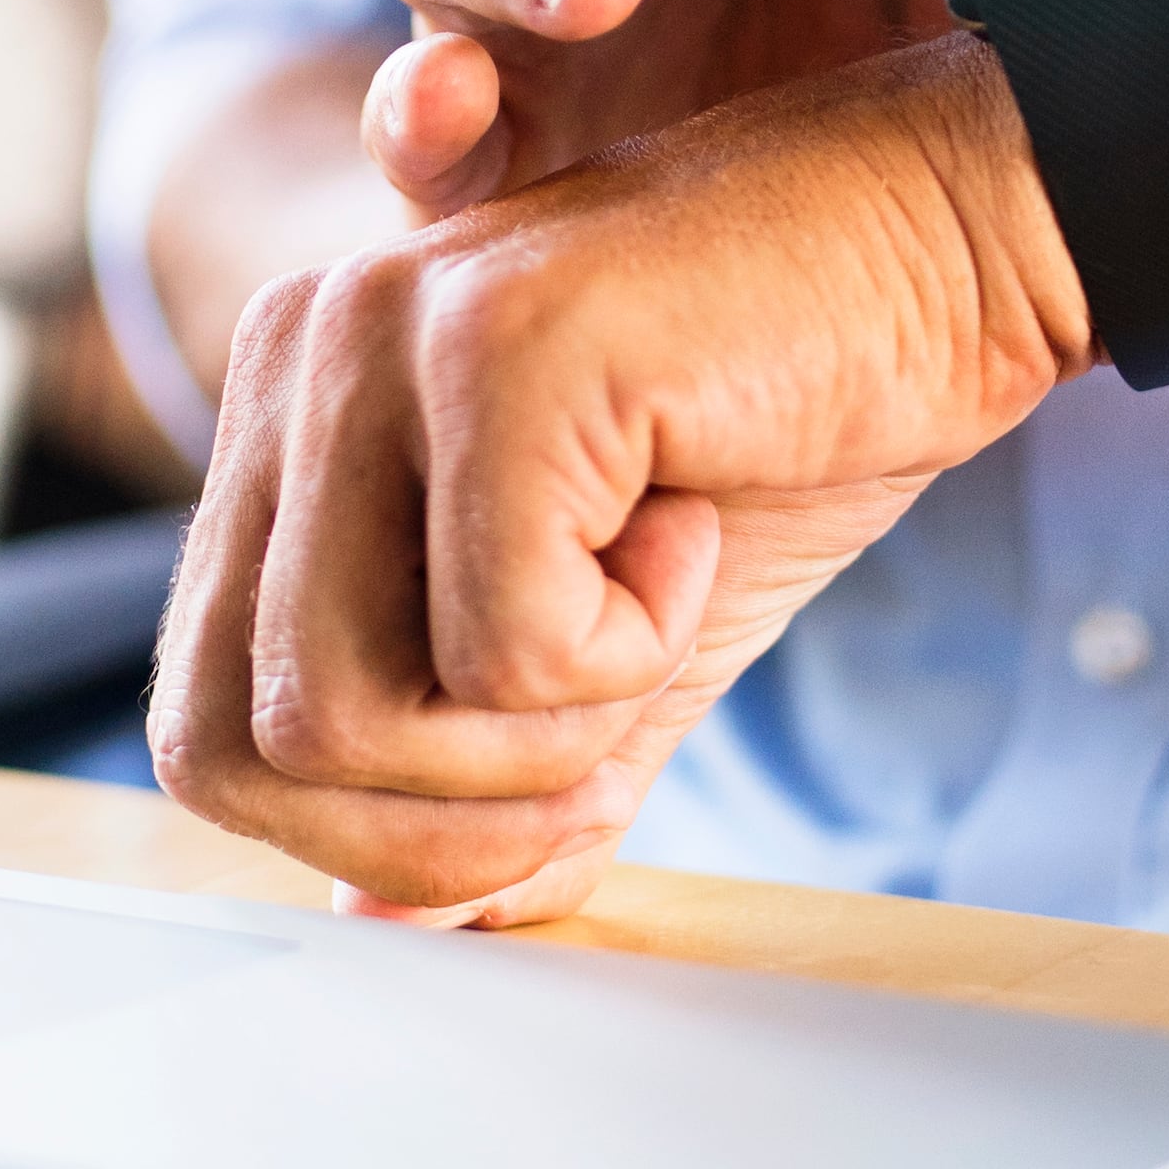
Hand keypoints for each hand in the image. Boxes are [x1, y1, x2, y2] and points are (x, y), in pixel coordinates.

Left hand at [152, 36, 1086, 923]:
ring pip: (338, 715)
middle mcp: (293, 358)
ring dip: (532, 746)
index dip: (365, 835)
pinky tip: (692, 524)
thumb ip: (502, 774)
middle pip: (236, 743)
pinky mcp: (497, 353)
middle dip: (430, 830)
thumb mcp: (626, 642)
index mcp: (286, 414)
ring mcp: (378, 342)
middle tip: (597, 750)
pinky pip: (500, 649)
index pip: (204, 722)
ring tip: (647, 621)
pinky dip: (630, 651)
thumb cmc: (796, 416)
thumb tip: (392, 930)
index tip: (541, 791)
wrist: (964, 239)